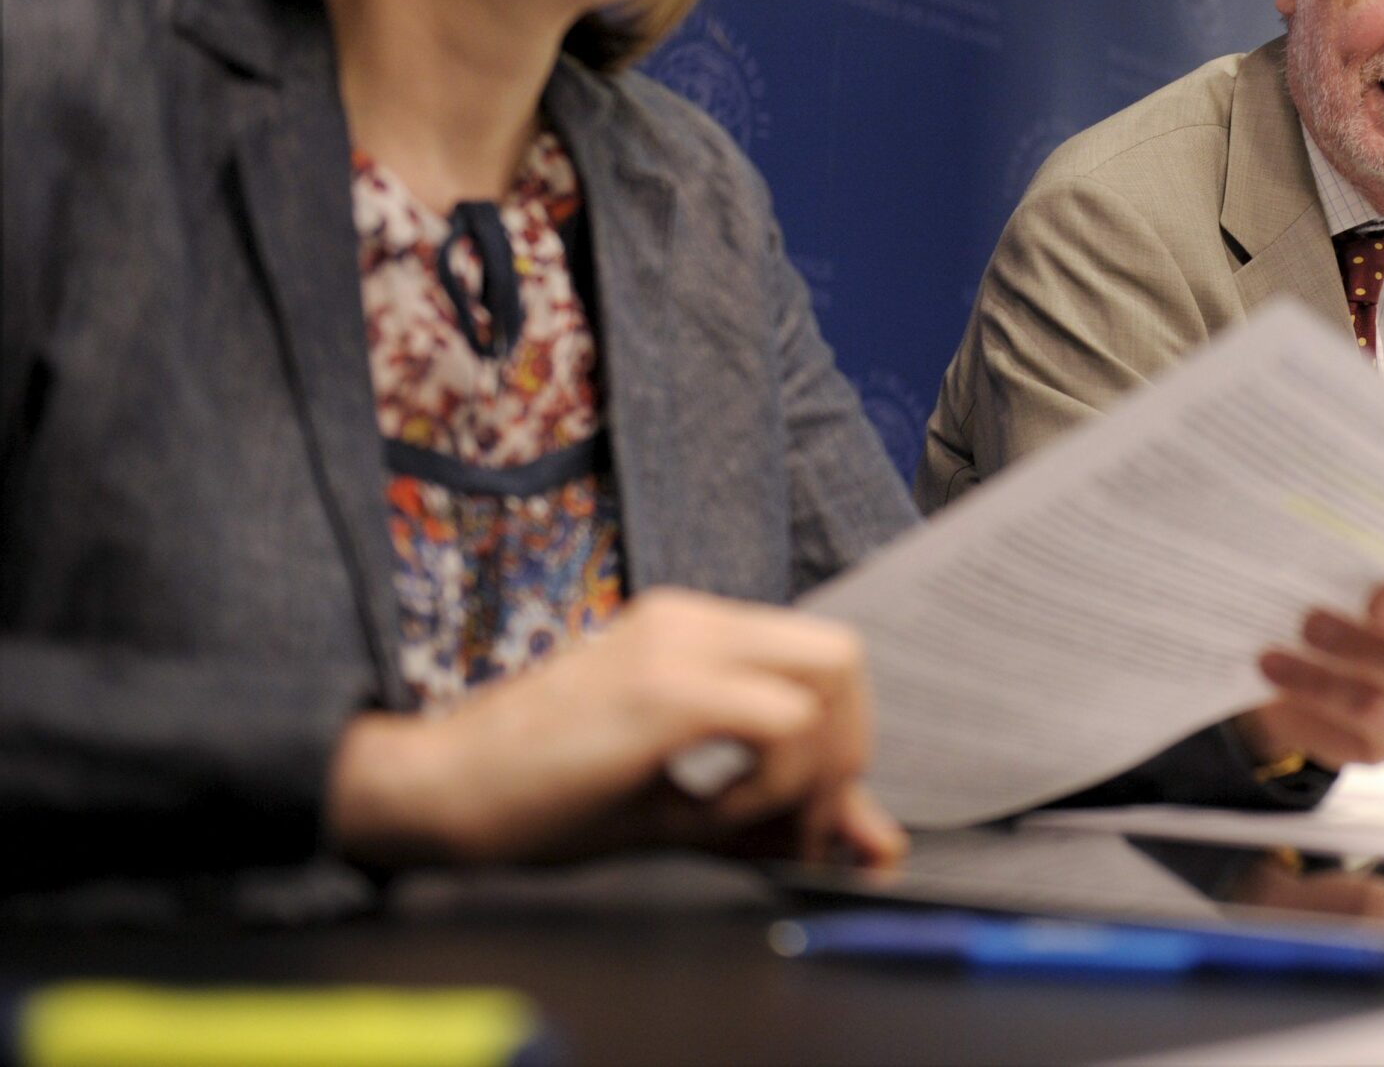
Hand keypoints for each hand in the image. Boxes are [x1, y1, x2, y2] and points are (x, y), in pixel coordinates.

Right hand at [326, 588, 905, 868]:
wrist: (430, 793)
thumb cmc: (537, 800)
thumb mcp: (680, 809)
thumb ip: (781, 815)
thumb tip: (874, 844)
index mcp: (692, 631)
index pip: (824, 660)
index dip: (842, 743)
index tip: (813, 821)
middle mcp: (692, 619)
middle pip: (843, 656)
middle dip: (846, 750)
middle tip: (802, 824)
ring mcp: (678, 643)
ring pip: (830, 674)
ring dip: (814, 763)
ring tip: (746, 817)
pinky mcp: (664, 687)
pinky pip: (784, 720)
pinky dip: (776, 777)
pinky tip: (712, 813)